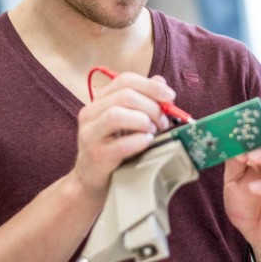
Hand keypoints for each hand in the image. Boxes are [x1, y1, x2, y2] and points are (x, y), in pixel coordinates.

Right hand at [72, 73, 173, 200]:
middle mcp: (90, 114)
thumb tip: (160, 82)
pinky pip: (120, 144)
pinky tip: (146, 142)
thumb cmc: (114, 149)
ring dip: (143, 121)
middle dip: (151, 106)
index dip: (150, 85)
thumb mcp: (128, 122)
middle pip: (125, 95)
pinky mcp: (96, 156)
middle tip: (163, 121)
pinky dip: (139, 141)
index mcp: (99, 101)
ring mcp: (90, 135)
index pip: (124, 80)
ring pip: (117, 115)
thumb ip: (142, 100)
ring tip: (153, 131)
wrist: (92, 181)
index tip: (170, 96)